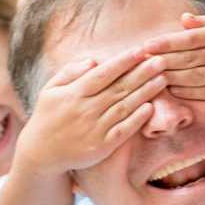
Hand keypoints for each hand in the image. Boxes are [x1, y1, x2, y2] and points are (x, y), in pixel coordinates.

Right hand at [17, 47, 165, 173]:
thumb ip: (70, 72)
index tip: (141, 50)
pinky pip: (124, 130)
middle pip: (119, 88)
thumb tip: (94, 60)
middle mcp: (85, 110)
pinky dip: (137, 119)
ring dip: (145, 92)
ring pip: (125, 107)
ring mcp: (95, 129)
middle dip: (142, 73)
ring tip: (163, 78)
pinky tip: (151, 107)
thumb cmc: (48, 117)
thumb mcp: (50, 90)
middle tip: (162, 60)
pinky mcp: (102, 146)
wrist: (41, 154)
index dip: (124, 61)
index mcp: (73, 93)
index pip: (103, 73)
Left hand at [142, 14, 204, 101]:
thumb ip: (204, 23)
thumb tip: (182, 19)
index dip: (167, 43)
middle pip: (189, 59)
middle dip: (164, 61)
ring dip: (172, 78)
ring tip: (153, 77)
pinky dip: (188, 92)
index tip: (146, 46)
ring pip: (196, 77)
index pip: (190, 38)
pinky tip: (174, 89)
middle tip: (142, 64)